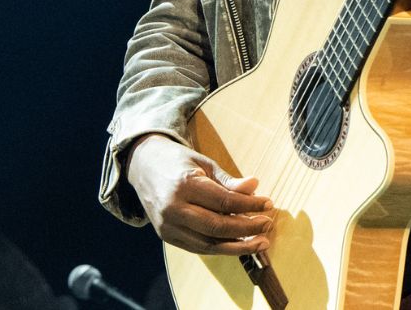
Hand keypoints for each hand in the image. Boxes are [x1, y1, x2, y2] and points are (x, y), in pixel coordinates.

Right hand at [126, 134, 270, 256]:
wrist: (142, 166)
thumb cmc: (177, 162)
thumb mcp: (203, 164)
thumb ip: (228, 181)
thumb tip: (255, 186)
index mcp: (184, 185)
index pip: (224, 202)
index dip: (250, 205)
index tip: (268, 204)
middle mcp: (174, 208)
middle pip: (218, 227)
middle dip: (247, 229)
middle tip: (267, 225)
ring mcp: (168, 225)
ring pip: (209, 244)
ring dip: (239, 246)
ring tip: (260, 242)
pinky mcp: (166, 236)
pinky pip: (199, 248)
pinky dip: (221, 247)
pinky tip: (238, 243)